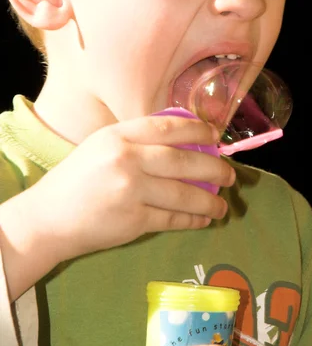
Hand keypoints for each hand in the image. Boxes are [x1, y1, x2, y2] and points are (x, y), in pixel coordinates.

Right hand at [0, 114, 234, 299]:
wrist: (48, 218)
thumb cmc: (77, 178)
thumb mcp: (102, 145)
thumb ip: (137, 140)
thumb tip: (184, 142)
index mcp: (119, 135)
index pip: (168, 126)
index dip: (197, 129)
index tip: (215, 136)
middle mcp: (127, 158)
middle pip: (183, 160)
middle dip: (213, 168)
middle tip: (229, 175)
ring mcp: (131, 190)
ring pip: (183, 193)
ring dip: (209, 200)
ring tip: (222, 205)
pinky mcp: (133, 220)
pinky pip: (172, 218)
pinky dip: (192, 220)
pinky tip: (203, 219)